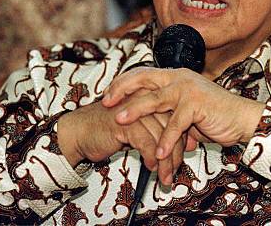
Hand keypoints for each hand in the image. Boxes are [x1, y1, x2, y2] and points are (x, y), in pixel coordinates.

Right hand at [58, 100, 193, 184]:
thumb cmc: (108, 131)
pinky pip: (146, 142)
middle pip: (171, 125)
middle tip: (177, 169)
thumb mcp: (139, 128)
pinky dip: (152, 157)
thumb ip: (159, 130)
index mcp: (149, 96)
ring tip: (166, 175)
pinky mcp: (124, 123)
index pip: (176, 113)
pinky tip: (151, 166)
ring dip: (166, 160)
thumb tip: (183, 143)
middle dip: (177, 150)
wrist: (80, 133)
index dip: (184, 134)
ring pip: (161, 136)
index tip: (190, 151)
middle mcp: (144, 100)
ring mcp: (134, 110)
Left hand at [102, 67, 265, 172]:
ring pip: (155, 99)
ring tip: (119, 121)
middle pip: (143, 78)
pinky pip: (176, 123)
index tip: (107, 95)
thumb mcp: (184, 111)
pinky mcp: (197, 104)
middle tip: (106, 103)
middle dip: (122, 90)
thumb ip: (166, 111)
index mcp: (175, 77)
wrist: (242, 118)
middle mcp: (179, 78)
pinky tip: (159, 152)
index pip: (143, 74)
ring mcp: (188, 89)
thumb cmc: (214, 116)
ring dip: (135, 110)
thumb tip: (143, 120)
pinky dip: (167, 139)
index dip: (123, 83)